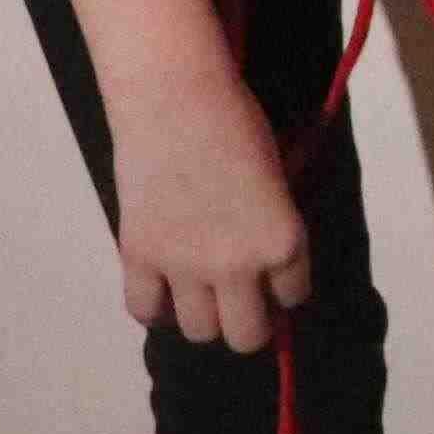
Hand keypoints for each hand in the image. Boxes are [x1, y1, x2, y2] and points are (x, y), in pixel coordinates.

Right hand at [112, 57, 312, 352]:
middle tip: (240, 300)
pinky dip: (155, 307)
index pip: (293, 297)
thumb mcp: (279, 178)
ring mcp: (186, 266)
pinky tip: (163, 288)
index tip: (273, 276)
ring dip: (204, 316)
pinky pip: (145, 310)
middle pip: (247, 337)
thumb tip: (271, 263)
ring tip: (201, 292)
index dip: (284, 288)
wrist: (175, 96)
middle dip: (249, 322)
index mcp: (284, 241)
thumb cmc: (235, 121)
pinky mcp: (140, 256)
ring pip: (200, 332)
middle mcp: (239, 265)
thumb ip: (275, 224)